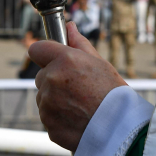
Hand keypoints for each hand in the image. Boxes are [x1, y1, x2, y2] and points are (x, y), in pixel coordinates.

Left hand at [30, 22, 125, 152]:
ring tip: (79, 105)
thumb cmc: (113, 93)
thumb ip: (79, 44)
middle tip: (77, 88)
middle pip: (41, 75)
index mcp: (65, 60)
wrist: (119, 129)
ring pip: (43, 97)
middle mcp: (51, 80)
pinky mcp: (47, 124)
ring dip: (55, 99)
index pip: (37, 49)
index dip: (45, 53)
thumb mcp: (100, 63)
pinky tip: (77, 118)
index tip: (53, 59)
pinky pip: (48, 116)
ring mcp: (47, 104)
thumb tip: (69, 27)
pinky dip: (58, 117)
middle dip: (53, 79)